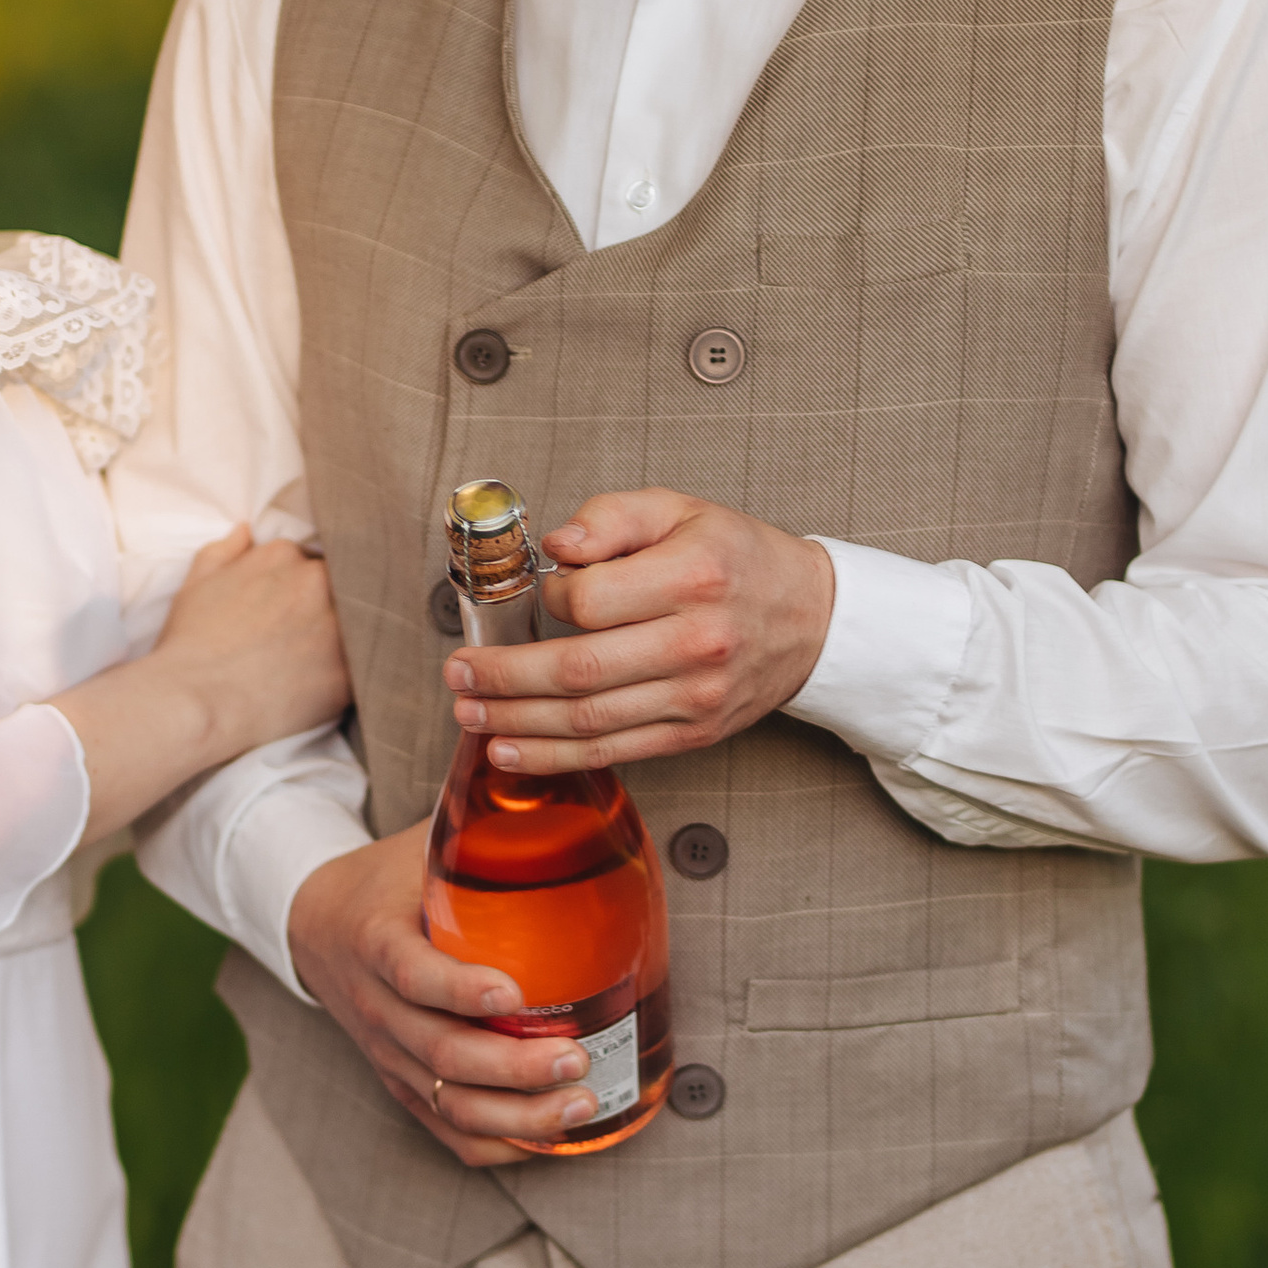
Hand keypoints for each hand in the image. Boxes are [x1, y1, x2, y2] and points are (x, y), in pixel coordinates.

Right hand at [156, 526, 350, 756]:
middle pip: (341, 586)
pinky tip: (325, 687)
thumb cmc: (189, 644)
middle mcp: (316, 580)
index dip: (304, 589)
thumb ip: (224, 550)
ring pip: (359, 623)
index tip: (294, 611)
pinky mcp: (348, 673)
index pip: (313, 561)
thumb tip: (246, 530)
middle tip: (306, 638)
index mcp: (282, 555)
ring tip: (318, 662)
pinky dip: (348, 676)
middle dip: (328, 608)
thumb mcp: (197, 583)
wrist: (194, 701)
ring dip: (346, 638)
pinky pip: (361, 669)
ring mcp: (336, 625)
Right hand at [285, 821, 599, 1163]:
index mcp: (376, 942)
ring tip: (581, 1104)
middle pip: (440, 1054)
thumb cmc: (386, 882)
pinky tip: (550, 1137)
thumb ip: (477, 824)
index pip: (412, 975)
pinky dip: (499, 1144)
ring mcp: (388, 1055)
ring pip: (449, 1105)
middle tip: (577, 1058)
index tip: (514, 992)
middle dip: (513, 1067)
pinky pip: (446, 1132)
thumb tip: (556, 782)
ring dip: (518, 1114)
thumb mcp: (419, 845)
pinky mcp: (401, 1084)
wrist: (315, 925)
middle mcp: (377, 1009)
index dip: (460, 989)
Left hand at [442, 488, 833, 776]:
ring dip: (516, 723)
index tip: (535, 592)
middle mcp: (695, 643)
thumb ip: (612, 517)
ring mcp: (695, 697)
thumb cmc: (738, 558)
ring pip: (588, 721)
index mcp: (692, 577)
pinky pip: (612, 752)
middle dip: (504, 677)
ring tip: (469, 714)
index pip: (593, 601)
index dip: (547, 599)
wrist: (811, 618)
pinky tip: (510, 752)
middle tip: (456, 674)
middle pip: (579, 670)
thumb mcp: (681, 510)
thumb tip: (555, 545)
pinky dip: (555, 757)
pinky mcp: (692, 733)